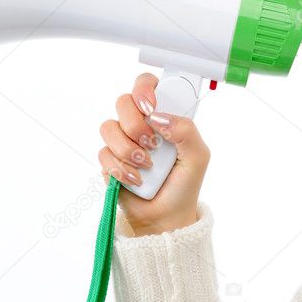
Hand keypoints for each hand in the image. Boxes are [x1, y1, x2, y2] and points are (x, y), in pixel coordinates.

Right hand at [98, 72, 210, 235]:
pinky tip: (136, 180)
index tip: (150, 107)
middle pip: (123, 101)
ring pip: (108, 127)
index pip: (148, 84)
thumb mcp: (198, 156)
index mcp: (163, 116)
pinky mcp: (109, 160)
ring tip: (146, 166)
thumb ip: (186, 130)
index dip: (145, 88)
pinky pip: (103, 153)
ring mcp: (122, 141)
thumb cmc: (184, 184)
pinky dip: (121, 169)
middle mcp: (141, 124)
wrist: (165, 217)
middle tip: (151, 144)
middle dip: (135, 124)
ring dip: (128, 149)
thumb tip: (157, 117)